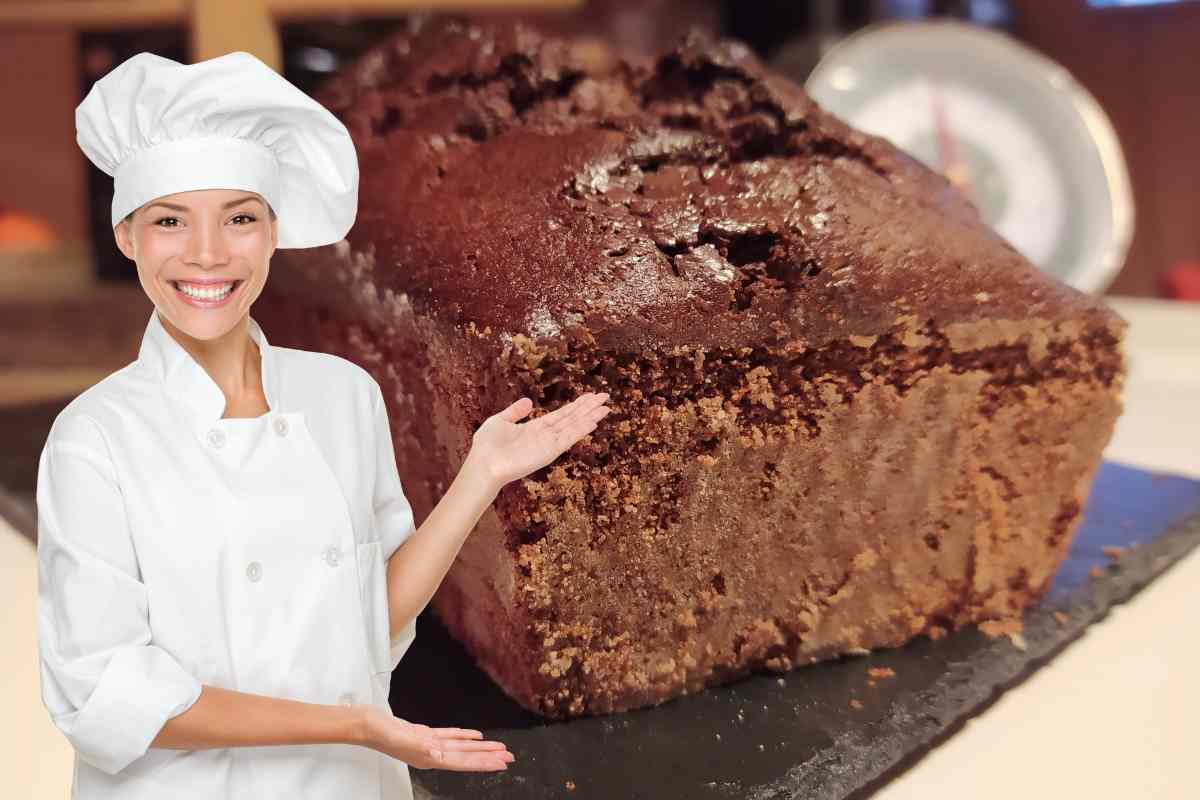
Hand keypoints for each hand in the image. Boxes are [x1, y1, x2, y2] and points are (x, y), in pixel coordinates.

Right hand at [361, 706, 513, 770]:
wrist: (365, 724)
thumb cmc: (380, 732)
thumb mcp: (402, 738)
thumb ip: (421, 747)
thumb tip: (440, 754)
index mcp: (429, 757)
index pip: (462, 762)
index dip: (483, 763)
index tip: (501, 764)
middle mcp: (432, 753)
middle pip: (466, 757)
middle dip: (488, 757)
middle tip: (509, 757)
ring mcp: (428, 744)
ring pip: (461, 747)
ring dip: (480, 747)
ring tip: (499, 748)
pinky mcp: (424, 734)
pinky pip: (449, 736)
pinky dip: (464, 736)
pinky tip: (475, 736)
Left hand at [468, 391, 611, 487]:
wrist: (483, 465)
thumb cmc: (487, 447)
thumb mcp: (500, 421)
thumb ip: (515, 412)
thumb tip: (529, 401)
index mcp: (535, 428)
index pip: (561, 414)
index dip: (576, 405)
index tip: (590, 396)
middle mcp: (545, 436)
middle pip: (572, 418)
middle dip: (588, 408)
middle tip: (605, 397)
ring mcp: (548, 444)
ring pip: (574, 427)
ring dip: (590, 417)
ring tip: (606, 408)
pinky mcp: (549, 451)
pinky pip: (568, 438)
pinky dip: (581, 429)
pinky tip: (593, 422)